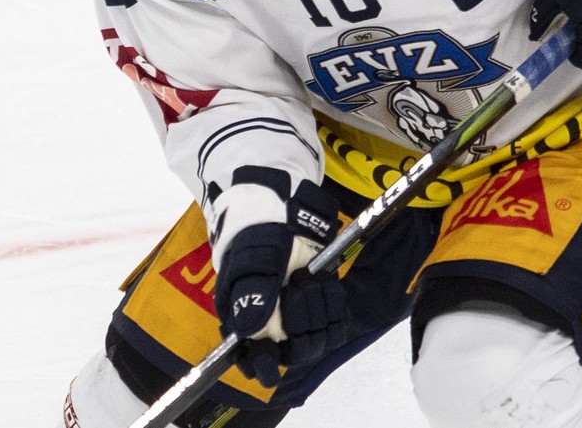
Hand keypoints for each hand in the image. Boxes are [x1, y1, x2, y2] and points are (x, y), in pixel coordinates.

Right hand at [207, 167, 348, 386]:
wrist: (287, 208)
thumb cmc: (258, 234)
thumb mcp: (252, 260)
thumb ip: (250, 295)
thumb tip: (247, 331)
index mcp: (244, 319)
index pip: (251, 357)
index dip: (261, 366)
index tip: (268, 372)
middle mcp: (271, 325)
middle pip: (293, 351)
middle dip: (299, 320)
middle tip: (295, 287)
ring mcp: (298, 318)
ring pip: (317, 340)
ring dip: (318, 308)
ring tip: (307, 277)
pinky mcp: (322, 307)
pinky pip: (336, 326)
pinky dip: (334, 304)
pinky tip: (324, 282)